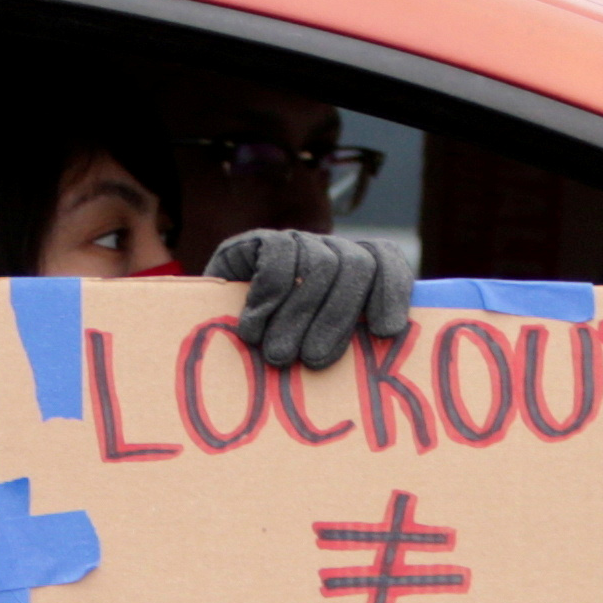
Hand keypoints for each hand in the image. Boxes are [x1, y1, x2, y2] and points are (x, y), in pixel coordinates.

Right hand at [203, 226, 413, 367]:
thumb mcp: (318, 348)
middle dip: (338, 317)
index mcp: (357, 269)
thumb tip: (381, 351)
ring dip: (298, 317)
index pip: (386, 260)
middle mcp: (331, 248)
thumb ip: (351, 343)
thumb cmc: (279, 353)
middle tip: (314, 361)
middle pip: (355, 266)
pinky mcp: (258, 241)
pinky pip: (278, 259)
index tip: (384, 331)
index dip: (390, 290)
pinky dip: (268, 299)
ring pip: (318, 266)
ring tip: (279, 356)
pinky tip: (252, 330)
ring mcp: (297, 241)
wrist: (212, 331)